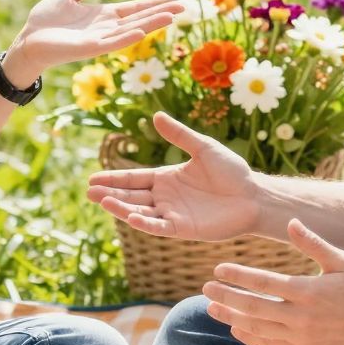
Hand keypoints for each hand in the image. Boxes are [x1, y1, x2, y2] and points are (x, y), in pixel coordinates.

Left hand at [3, 0, 183, 83]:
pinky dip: (126, 38)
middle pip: (140, 19)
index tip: (176, 0)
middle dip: (161, 13)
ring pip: (131, 31)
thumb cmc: (46, 21)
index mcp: (104, 15)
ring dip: (151, 25)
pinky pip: (111, 43)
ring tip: (172, 17)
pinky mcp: (88, 48)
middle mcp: (106, 28)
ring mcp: (99, 39)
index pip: (135, 9)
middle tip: (185, 7)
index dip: (155, 4)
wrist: (27, 40)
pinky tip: (141, 32)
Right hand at [88, 112, 260, 240]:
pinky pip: (161, 227)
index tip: (92, 179)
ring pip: (141, 212)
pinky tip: (132, 218)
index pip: (134, 179)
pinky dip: (146, 223)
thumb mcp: (203, 147)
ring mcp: (174, 214)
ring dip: (122, 208)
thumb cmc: (232, 171)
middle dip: (110, 194)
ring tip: (103, 202)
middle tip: (89, 192)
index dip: (114, 179)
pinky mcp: (185, 228)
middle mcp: (166, 198)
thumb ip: (179, 135)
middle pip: (132, 196)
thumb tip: (156, 116)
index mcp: (166, 178)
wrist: (254, 195)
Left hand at [201, 219, 343, 344]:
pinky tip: (235, 327)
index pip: (262, 282)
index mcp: (307, 291)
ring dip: (230, 317)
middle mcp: (300, 316)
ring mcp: (300, 337)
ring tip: (211, 307)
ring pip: (256, 327)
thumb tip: (290, 222)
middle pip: (252, 306)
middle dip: (226, 296)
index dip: (237, 276)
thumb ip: (312, 244)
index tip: (217, 270)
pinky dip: (248, 336)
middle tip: (205, 288)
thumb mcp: (341, 261)